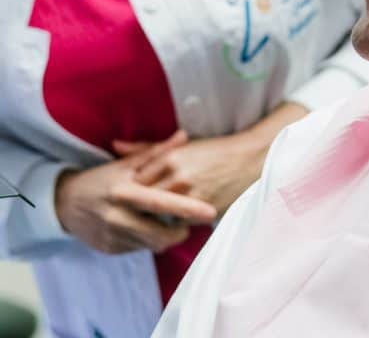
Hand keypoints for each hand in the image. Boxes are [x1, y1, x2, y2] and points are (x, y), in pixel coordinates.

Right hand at [55, 139, 216, 255]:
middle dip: (180, 232)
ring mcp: (112, 236)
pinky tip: (149, 228)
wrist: (64, 203)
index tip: (210, 212)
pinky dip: (148, 240)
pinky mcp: (109, 249)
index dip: (187, 209)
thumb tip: (184, 135)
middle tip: (191, 224)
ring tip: (172, 225)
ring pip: (151, 244)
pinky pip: (138, 248)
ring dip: (166, 237)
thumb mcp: (127, 164)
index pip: (161, 203)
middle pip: (159, 234)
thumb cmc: (102, 179)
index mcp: (124, 192)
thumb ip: (158, 152)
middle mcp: (116, 217)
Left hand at [113, 101, 309, 214]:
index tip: (122, 197)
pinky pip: (179, 225)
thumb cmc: (214, 150)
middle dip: (135, 209)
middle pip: (143, 202)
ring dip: (153, 220)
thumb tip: (114, 146)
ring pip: (159, 217)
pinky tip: (172, 223)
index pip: (135, 181)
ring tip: (146, 221)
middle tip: (124, 215)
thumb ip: (146, 149)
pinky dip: (173, 225)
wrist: (251, 158)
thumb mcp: (181, 146)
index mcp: (170, 158)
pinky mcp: (204, 211)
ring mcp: (191, 196)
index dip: (128, 192)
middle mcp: (177, 177)